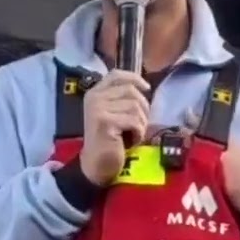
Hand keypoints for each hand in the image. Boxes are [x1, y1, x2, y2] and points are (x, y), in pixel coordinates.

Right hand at [79, 69, 150, 186]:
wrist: (97, 165)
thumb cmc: (110, 140)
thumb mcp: (113, 113)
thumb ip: (121, 98)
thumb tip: (144, 87)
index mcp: (95, 92)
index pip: (116, 75)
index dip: (134, 78)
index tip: (146, 88)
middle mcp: (94, 97)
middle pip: (131, 91)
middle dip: (142, 108)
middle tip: (138, 125)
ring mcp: (98, 109)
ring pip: (135, 106)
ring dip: (141, 123)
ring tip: (133, 134)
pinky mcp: (105, 122)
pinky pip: (134, 120)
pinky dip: (138, 133)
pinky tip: (131, 141)